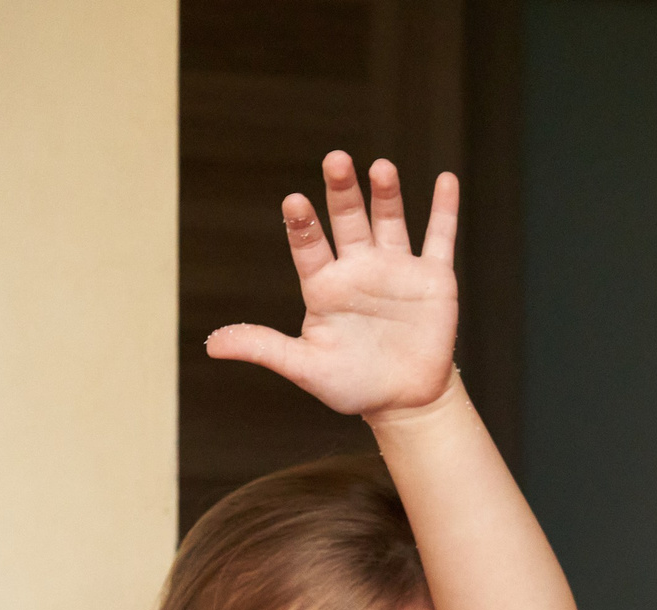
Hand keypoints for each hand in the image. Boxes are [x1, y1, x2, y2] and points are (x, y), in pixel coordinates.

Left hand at [205, 152, 459, 419]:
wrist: (405, 401)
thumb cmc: (352, 384)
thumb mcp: (305, 368)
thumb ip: (263, 348)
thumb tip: (211, 344)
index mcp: (324, 285)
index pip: (308, 246)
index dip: (302, 224)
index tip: (294, 201)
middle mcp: (358, 268)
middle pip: (348, 220)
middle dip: (342, 191)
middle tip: (335, 160)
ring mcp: (396, 269)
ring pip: (389, 221)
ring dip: (387, 194)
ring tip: (381, 168)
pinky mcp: (433, 279)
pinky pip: (439, 239)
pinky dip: (444, 210)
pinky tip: (445, 180)